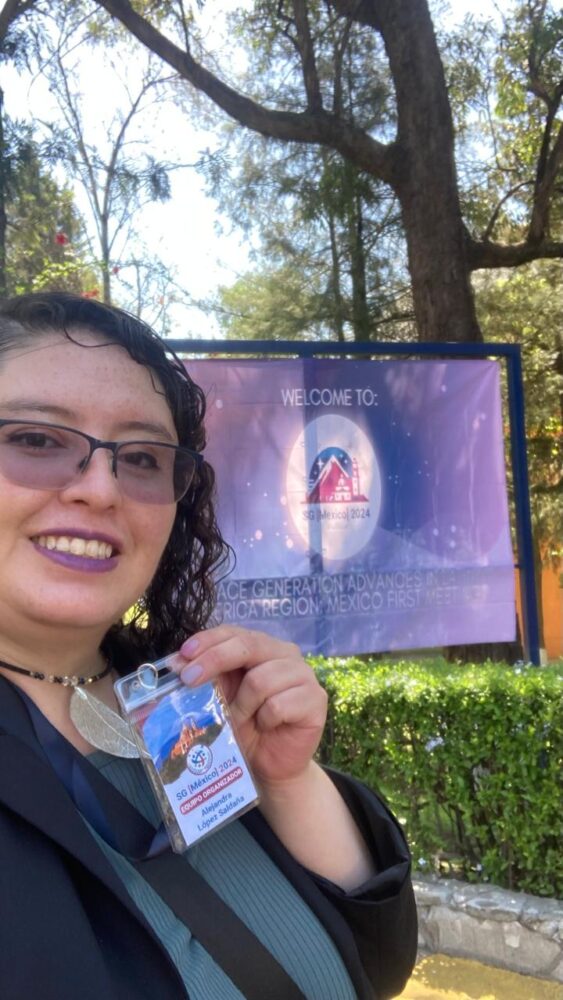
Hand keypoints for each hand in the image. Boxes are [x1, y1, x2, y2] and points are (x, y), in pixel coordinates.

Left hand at [175, 626, 327, 787]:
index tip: (183, 656)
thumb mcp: (219, 699)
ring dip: (242, 706)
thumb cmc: (245, 728)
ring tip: (239, 721)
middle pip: (248, 646)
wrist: (272, 765)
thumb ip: (203, 680)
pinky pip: (278, 705)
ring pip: (261, 680)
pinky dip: (265, 720)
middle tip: (189, 680)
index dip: (208, 641)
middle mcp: (285, 654)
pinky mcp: (315, 699)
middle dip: (214, 660)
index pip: (234, 633)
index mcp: (261, 647)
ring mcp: (304, 675)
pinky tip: (266, 727)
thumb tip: (174, 665)